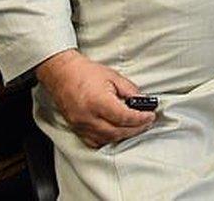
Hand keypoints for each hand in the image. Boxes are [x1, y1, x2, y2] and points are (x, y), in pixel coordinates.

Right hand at [36, 49, 155, 148]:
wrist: (62, 74)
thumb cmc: (86, 73)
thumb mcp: (113, 76)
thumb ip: (130, 90)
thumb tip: (143, 102)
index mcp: (98, 102)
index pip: (124, 117)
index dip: (141, 119)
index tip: (151, 116)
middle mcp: (88, 117)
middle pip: (117, 132)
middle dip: (136, 129)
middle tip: (147, 123)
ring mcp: (81, 125)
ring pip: (107, 139)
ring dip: (124, 136)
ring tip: (136, 127)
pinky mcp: (76, 129)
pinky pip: (95, 142)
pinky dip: (109, 140)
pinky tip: (118, 133)